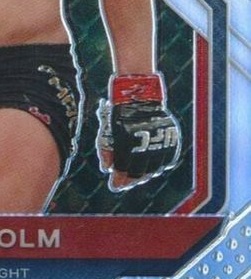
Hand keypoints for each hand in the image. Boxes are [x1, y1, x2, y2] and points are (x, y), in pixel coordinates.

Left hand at [96, 73, 180, 191]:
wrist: (140, 93)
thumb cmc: (120, 111)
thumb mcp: (109, 129)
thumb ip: (107, 151)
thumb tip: (107, 170)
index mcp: (127, 141)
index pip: (124, 169)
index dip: (118, 179)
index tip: (115, 185)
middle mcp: (145, 143)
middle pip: (139, 172)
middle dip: (130, 179)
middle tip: (125, 183)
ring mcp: (160, 142)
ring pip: (154, 169)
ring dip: (144, 174)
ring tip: (137, 175)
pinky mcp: (172, 139)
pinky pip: (167, 160)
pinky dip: (159, 165)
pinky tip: (151, 166)